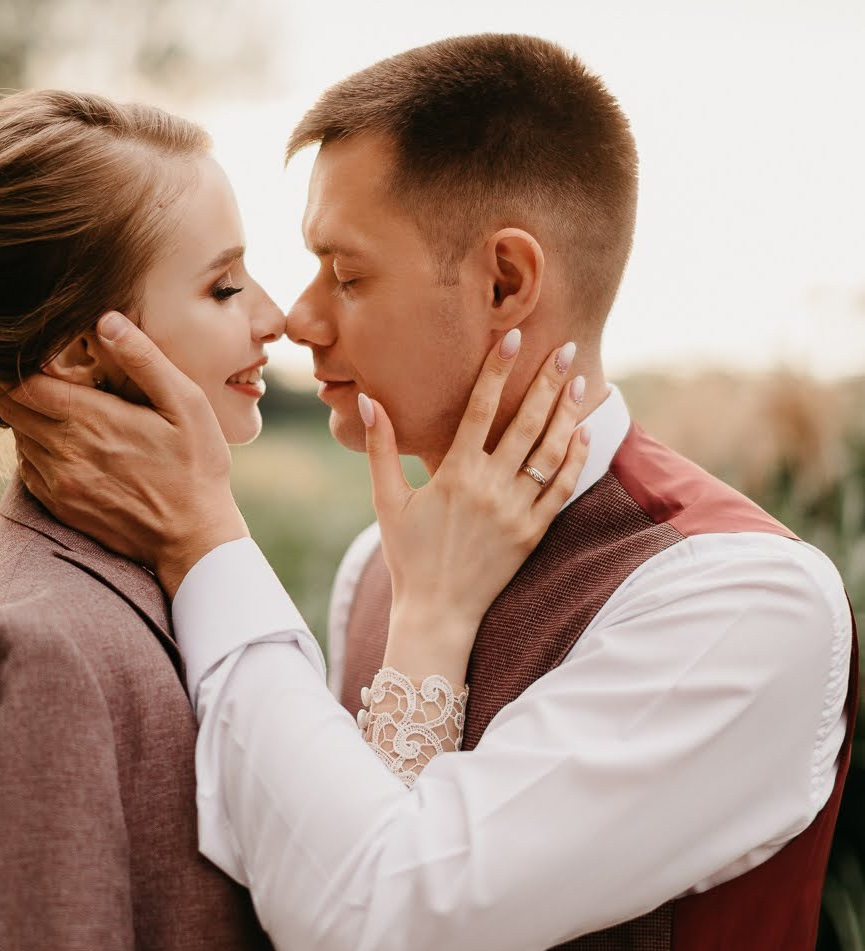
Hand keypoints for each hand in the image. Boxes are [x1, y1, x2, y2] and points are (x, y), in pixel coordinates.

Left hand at [0, 314, 246, 593]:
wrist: (193, 539)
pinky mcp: (60, 506)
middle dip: (10, 385)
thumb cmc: (197, 467)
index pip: (23, 385)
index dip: (10, 364)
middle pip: (11, 410)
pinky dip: (33, 448)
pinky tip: (58, 439)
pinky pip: (27, 468)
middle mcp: (65, 452)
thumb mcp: (186, 404)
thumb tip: (106, 320)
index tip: (12, 349)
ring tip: (44, 399)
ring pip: (17, 438)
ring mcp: (59, 483)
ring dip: (24, 417)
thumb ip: (144, 360)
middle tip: (20, 367)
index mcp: (92, 420)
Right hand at [365, 334, 589, 678]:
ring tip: (579, 380)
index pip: (480, 408)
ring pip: (549, 451)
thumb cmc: (407, 555)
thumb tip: (367, 401)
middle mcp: (490, 488)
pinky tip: (582, 431)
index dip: (498, 369)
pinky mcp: (533, 533)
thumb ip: (381, 448)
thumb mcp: (387, 501)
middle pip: (526, 422)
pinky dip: (574, 458)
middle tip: (566, 347)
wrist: (437, 613)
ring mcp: (516, 511)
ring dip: (567, 412)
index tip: (513, 337)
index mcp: (454, 474)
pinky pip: (562, 488)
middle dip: (547, 381)